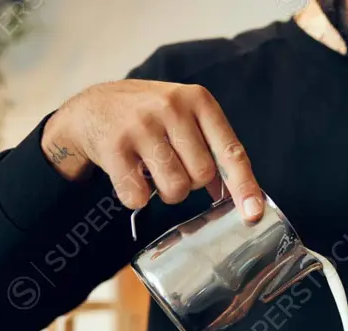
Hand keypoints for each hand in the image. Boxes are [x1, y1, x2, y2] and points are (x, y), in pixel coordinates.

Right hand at [41, 80, 263, 219]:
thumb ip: (215, 151)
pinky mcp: (114, 147)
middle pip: (202, 175)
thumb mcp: (186, 119)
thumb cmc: (151, 118)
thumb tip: (243, 198)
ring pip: (175, 188)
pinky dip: (136, 197)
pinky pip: (139, 196)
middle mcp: (171, 107)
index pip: (231, 151)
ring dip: (167, 192)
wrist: (94, 108)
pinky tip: (129, 175)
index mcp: (198, 100)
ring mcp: (141, 125)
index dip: (244, 186)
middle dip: (191, 182)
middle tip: (173, 166)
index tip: (253, 214)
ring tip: (153, 172)